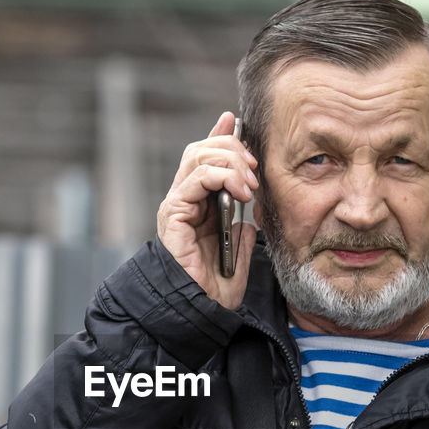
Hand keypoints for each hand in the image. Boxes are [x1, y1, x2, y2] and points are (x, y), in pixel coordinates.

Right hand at [156, 111, 259, 309]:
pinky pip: (197, 177)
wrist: (201, 309)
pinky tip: (241, 191)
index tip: (236, 120)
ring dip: (231, 161)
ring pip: (198, 156)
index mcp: (198, 205)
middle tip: (255, 166)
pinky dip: (222, 175)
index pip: (206, 158)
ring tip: (250, 183)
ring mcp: (177, 205)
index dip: (220, 135)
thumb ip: (242, 231)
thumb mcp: (239, 253)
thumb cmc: (215, 288)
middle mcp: (184, 200)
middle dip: (233, 148)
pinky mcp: (173, 213)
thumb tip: (251, 218)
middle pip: (202, 150)